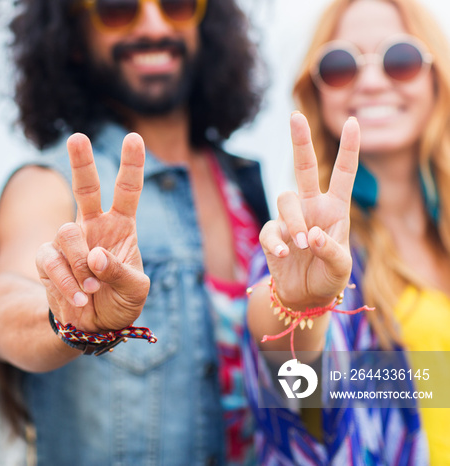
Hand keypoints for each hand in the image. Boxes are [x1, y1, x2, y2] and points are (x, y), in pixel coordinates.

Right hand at [36, 133, 149, 332]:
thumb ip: (120, 271)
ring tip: (92, 288)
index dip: (131, 164)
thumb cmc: (120, 302)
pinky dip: (67, 281)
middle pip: (85, 187)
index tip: (135, 138)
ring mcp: (68, 240)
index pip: (127, 190)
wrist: (91, 327)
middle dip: (81, 162)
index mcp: (121, 226)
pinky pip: (51, 260)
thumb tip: (96, 256)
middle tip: (77, 137)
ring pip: (67, 233)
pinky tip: (79, 297)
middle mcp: (93, 226)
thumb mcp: (135, 290)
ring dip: (81, 264)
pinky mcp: (47, 258)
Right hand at [259, 112, 359, 308]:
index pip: (343, 173)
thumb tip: (312, 235)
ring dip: (296, 221)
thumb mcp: (340, 267)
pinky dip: (278, 242)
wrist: (303, 296)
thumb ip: (331, 251)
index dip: (349, 148)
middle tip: (295, 116)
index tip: (353, 121)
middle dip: (300, 140)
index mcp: (335, 209)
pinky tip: (286, 255)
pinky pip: (271, 230)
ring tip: (305, 245)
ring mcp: (290, 219)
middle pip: (303, 166)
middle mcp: (311, 207)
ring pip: (285, 199)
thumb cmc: (328, 277)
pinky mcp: (273, 235)